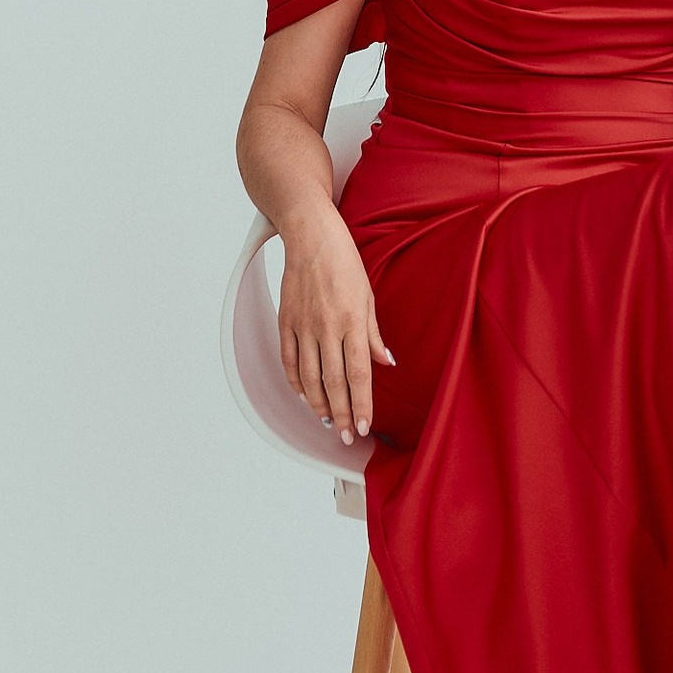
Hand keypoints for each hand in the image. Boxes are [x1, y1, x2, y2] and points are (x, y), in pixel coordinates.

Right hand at [277, 208, 396, 445]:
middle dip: (341, 414)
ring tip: (328, 422)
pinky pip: (289, 361)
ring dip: (318, 405)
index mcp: (351, 321)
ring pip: (309, 378)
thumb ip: (374, 333)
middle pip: (333, 382)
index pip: (358, 374)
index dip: (361, 404)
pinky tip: (305, 397)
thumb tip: (386, 362)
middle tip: (346, 436)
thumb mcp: (368, 295)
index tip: (363, 427)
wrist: (310, 236)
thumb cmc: (344, 262)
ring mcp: (302, 326)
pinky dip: (296, 383)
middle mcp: (326, 327)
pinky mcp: (285, 321)